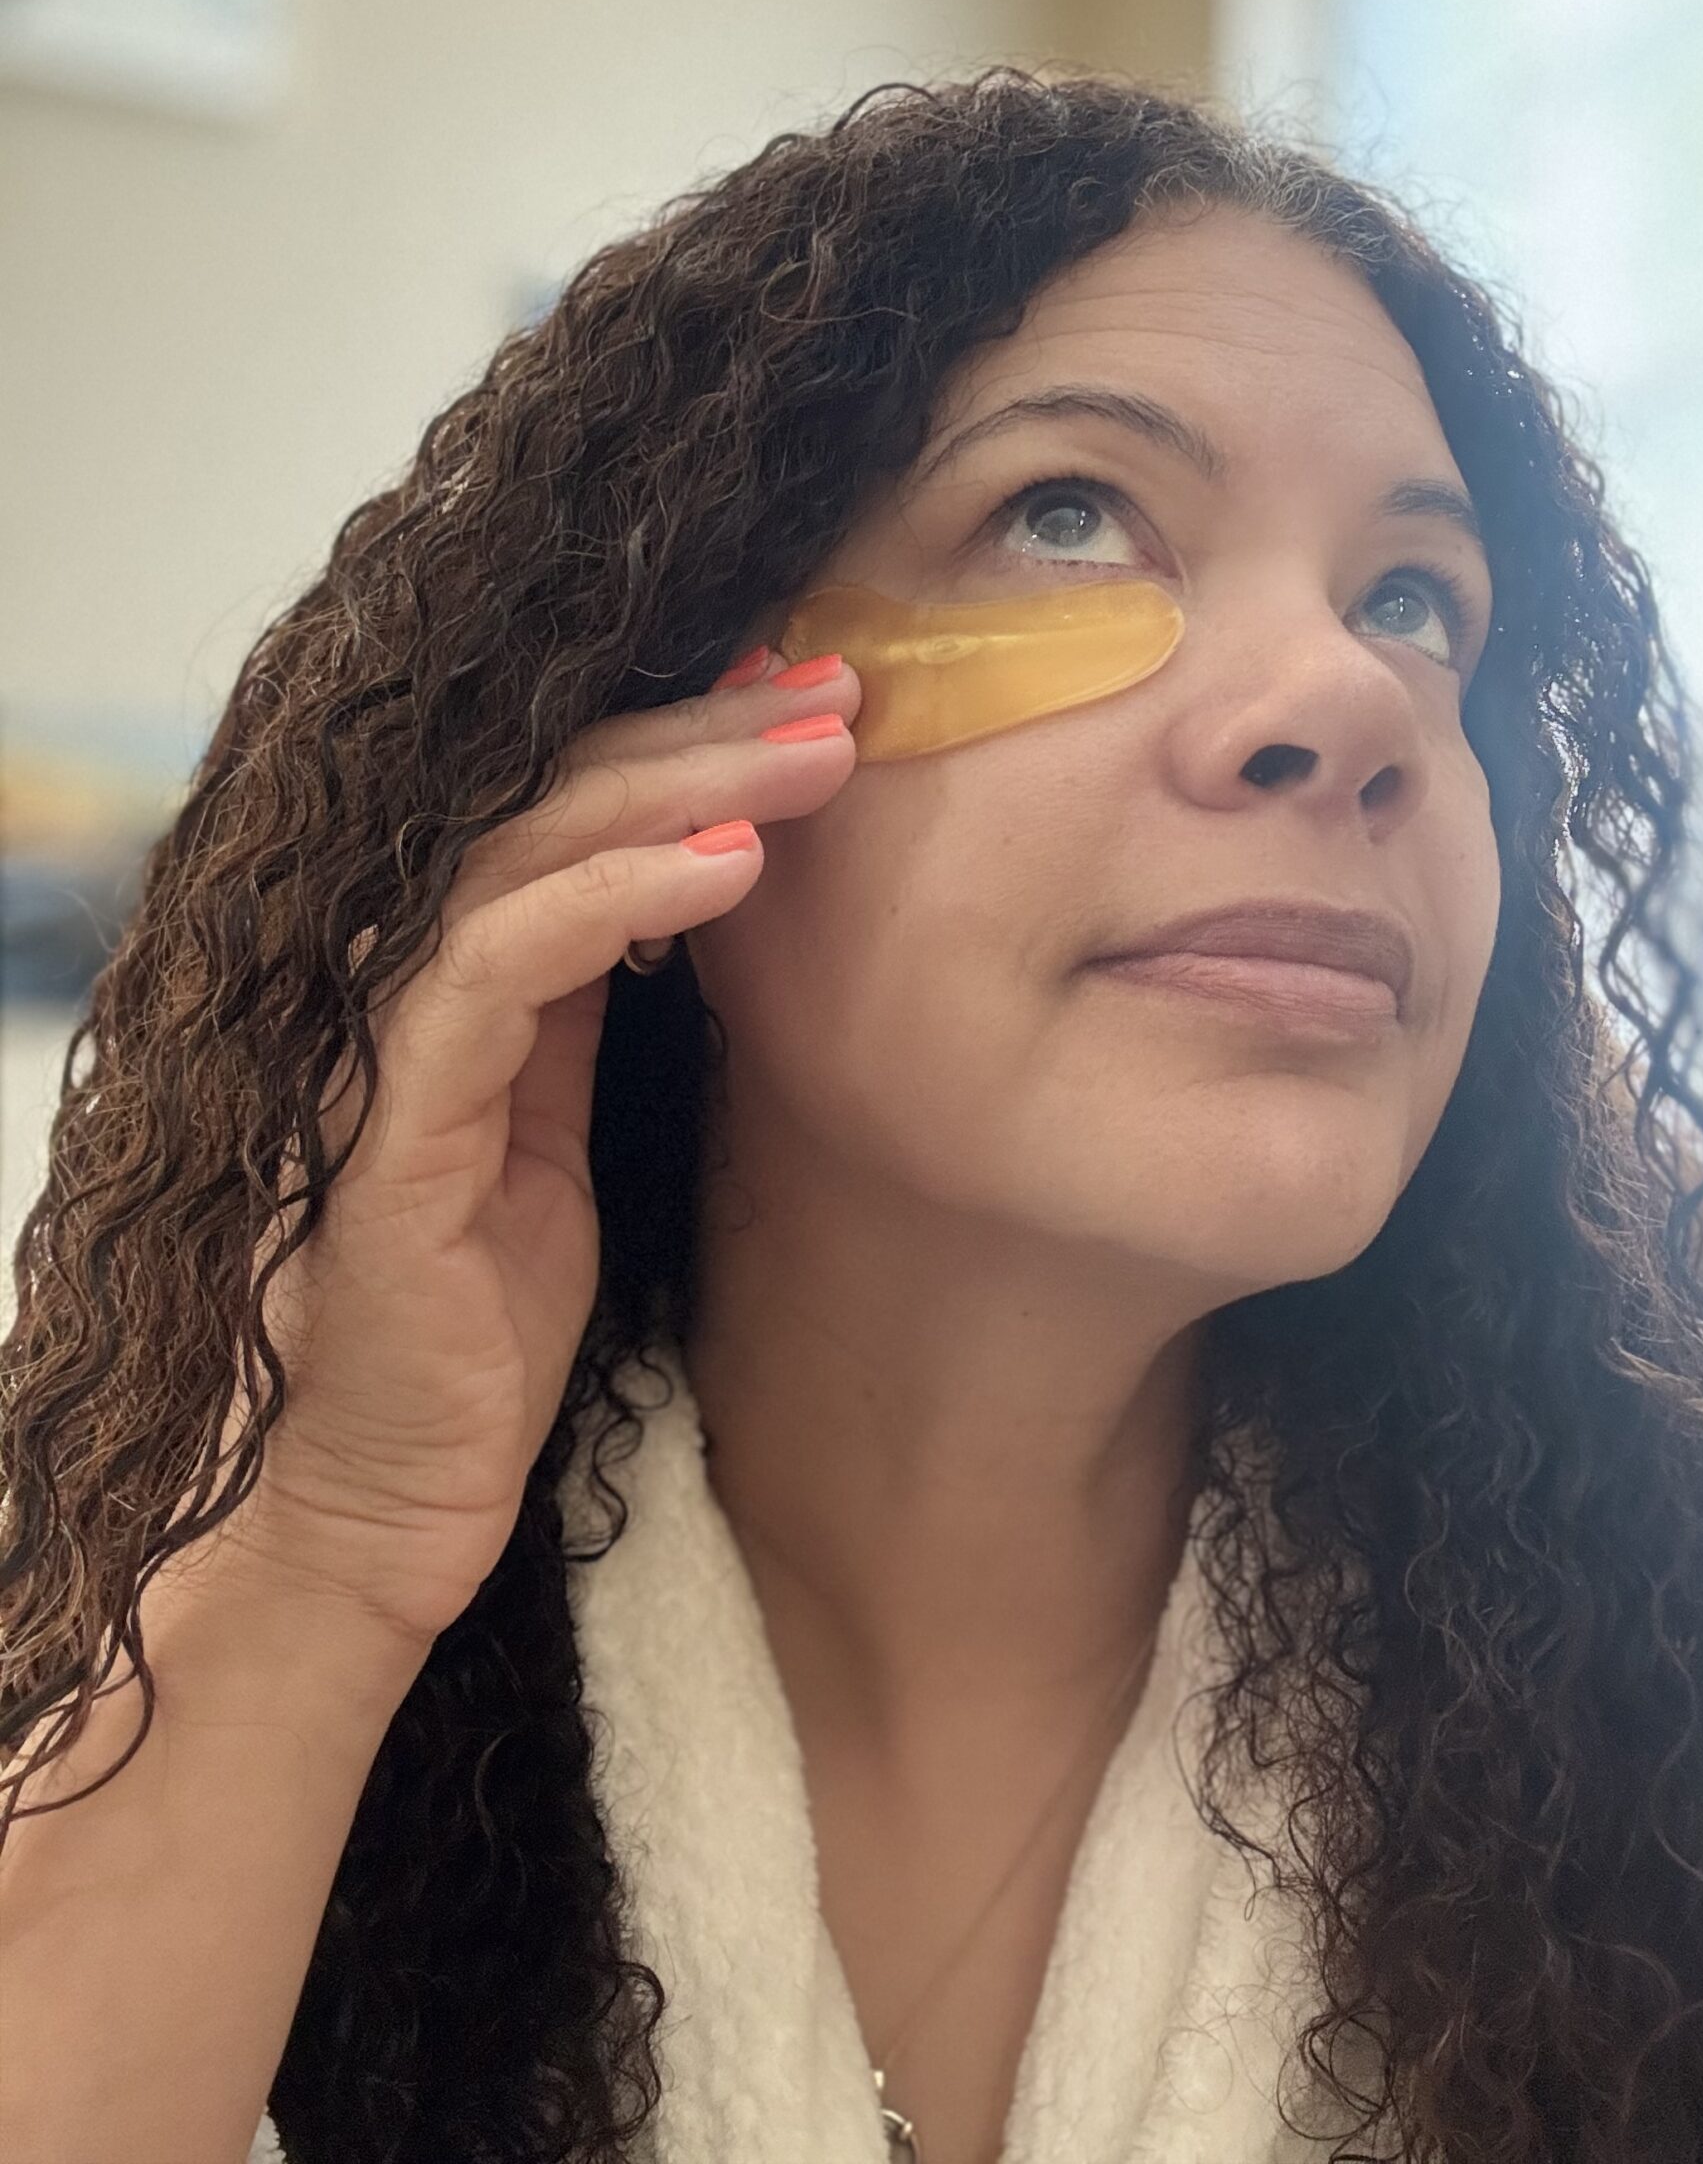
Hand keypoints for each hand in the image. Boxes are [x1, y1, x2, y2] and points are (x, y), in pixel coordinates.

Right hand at [235, 646, 858, 1650]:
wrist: (383, 1500)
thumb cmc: (479, 1326)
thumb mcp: (561, 1133)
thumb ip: (587, 1007)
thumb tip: (687, 883)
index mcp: (461, 978)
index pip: (568, 808)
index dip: (687, 738)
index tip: (812, 695)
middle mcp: (412, 984)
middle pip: (551, 797)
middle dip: (703, 730)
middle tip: (838, 684)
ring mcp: (389, 1047)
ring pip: (524, 851)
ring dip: (682, 785)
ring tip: (816, 750)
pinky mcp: (391, 1130)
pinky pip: (495, 971)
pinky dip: (611, 901)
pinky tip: (729, 868)